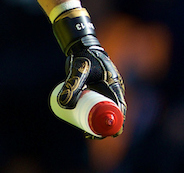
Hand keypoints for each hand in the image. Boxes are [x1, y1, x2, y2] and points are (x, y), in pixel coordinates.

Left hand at [52, 8, 126, 136]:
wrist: (80, 47)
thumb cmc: (83, 56)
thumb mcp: (79, 69)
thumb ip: (72, 84)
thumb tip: (63, 104)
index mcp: (114, 86)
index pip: (120, 108)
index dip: (118, 123)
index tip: (111, 134)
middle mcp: (112, 91)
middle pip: (111, 113)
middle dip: (104, 127)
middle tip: (91, 136)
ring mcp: (104, 92)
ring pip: (103, 112)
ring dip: (98, 124)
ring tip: (87, 134)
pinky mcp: (96, 92)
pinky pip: (97, 107)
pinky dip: (92, 117)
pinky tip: (85, 125)